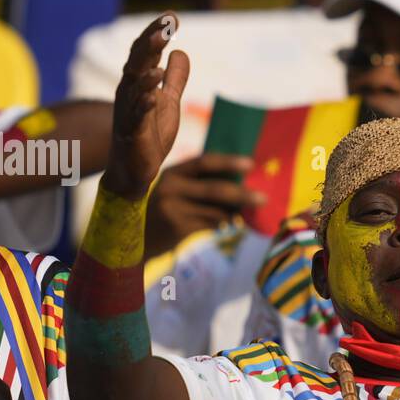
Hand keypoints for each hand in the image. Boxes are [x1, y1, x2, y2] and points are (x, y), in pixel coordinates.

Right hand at [106, 13, 190, 198]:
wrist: (136, 170)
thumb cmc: (149, 133)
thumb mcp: (169, 101)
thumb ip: (175, 78)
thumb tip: (181, 51)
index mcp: (138, 82)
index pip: (146, 52)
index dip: (157, 33)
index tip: (173, 16)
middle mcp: (129, 92)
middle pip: (137, 61)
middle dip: (150, 42)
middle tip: (165, 26)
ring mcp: (128, 112)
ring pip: (134, 86)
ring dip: (146, 69)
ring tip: (158, 54)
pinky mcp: (131, 134)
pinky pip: (135, 117)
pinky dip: (143, 104)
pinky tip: (153, 95)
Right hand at [143, 153, 263, 257]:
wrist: (136, 237)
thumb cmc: (164, 209)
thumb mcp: (175, 189)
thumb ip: (201, 184)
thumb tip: (241, 187)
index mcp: (172, 172)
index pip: (204, 162)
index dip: (229, 162)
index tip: (251, 165)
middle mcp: (170, 188)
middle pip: (216, 190)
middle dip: (243, 194)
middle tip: (263, 199)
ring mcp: (172, 209)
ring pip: (216, 212)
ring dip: (234, 214)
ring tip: (240, 215)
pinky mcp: (177, 229)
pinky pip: (211, 226)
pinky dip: (223, 226)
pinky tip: (226, 226)